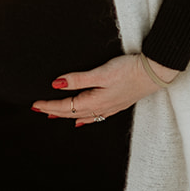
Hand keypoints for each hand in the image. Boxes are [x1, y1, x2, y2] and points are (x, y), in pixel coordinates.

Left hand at [30, 55, 180, 126]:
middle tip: (38, 109)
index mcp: (94, 100)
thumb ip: (78, 79)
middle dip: (54, 111)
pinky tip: (82, 120)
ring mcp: (110, 107)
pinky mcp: (117, 104)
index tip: (35, 104)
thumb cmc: (130, 70)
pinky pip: (95, 116)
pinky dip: (84, 118)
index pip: (66, 105)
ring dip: (67, 114)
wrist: (154, 73)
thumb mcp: (101, 72)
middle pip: (71, 112)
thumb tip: (57, 84)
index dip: (49, 104)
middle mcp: (101, 107)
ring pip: (82, 115)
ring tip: (54, 115)